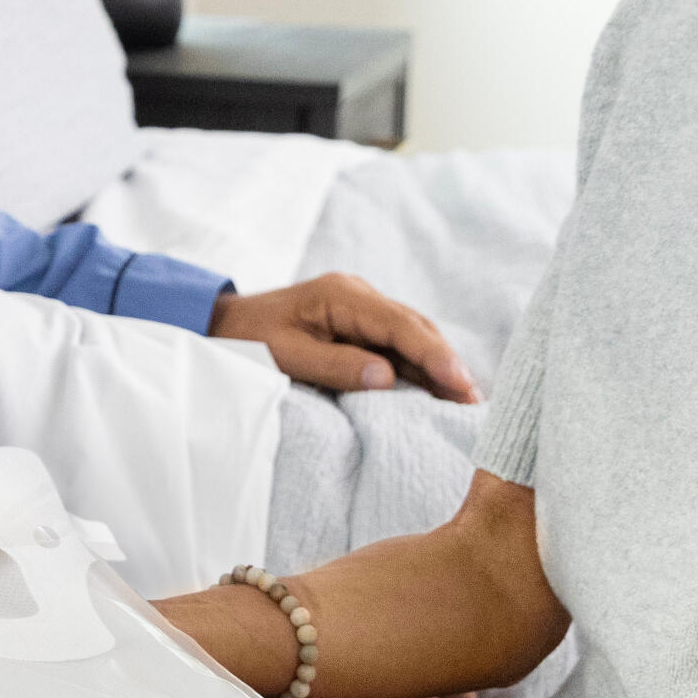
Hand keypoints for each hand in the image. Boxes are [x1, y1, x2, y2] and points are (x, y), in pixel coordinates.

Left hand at [210, 274, 477, 400]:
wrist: (222, 325)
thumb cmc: (248, 341)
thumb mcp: (286, 358)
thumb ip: (336, 366)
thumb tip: (389, 379)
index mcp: (342, 296)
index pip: (401, 326)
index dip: (435, 357)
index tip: (462, 386)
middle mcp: (358, 295)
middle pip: (415, 327)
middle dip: (447, 363)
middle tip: (475, 402)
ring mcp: (360, 307)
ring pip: (411, 335)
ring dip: (437, 367)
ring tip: (465, 402)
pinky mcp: (358, 324)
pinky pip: (396, 344)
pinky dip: (417, 367)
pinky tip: (435, 391)